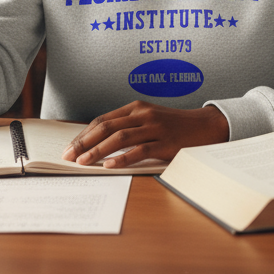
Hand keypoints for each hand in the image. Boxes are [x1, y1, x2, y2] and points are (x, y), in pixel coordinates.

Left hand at [61, 101, 228, 168]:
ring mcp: (155, 128)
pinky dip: (123, 158)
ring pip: (120, 137)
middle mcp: (143, 115)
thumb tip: (99, 143)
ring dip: (98, 150)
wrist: (205, 126)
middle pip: (107, 127)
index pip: (103, 120)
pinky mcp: (166, 143)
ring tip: (83, 162)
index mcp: (136, 108)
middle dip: (84, 142)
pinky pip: (140, 150)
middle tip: (68, 156)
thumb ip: (128, 126)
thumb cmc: (174, 126)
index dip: (84, 134)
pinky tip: (110, 165)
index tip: (70, 147)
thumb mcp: (149, 119)